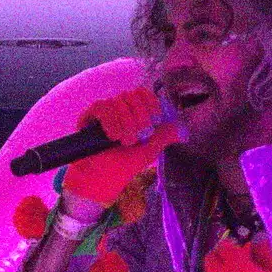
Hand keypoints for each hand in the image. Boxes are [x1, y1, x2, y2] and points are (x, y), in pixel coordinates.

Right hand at [62, 88, 180, 206]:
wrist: (100, 178)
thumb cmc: (123, 166)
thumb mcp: (148, 151)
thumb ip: (164, 137)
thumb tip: (183, 129)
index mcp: (133, 114)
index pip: (143, 93)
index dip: (151, 103)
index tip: (154, 120)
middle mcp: (118, 109)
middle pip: (132, 96)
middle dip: (139, 118)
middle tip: (137, 138)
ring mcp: (103, 112)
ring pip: (118, 102)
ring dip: (126, 123)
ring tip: (124, 142)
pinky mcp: (88, 116)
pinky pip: (102, 107)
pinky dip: (111, 122)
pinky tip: (113, 136)